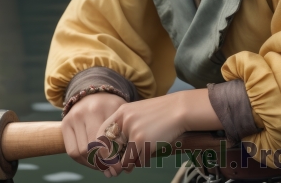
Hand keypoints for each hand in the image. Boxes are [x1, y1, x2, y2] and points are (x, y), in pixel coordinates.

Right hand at [62, 93, 126, 168]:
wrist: (94, 93)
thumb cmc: (112, 109)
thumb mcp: (121, 115)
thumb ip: (124, 135)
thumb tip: (124, 165)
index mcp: (106, 106)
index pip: (108, 139)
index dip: (113, 156)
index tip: (119, 166)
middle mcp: (88, 110)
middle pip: (94, 147)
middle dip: (104, 162)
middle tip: (112, 170)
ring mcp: (74, 116)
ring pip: (82, 152)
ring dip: (94, 164)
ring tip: (104, 166)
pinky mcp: (65, 123)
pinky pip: (72, 152)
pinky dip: (83, 161)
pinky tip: (92, 162)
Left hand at [96, 89, 222, 177]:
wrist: (180, 109)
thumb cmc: (161, 113)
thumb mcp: (140, 114)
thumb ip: (126, 129)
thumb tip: (116, 155)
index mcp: (122, 112)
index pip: (100, 134)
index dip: (101, 150)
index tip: (105, 159)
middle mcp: (124, 121)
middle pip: (109, 150)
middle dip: (112, 164)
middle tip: (114, 171)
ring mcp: (132, 131)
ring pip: (123, 159)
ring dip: (129, 164)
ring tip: (137, 160)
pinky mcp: (142, 141)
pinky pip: (136, 160)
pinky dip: (141, 162)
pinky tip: (148, 155)